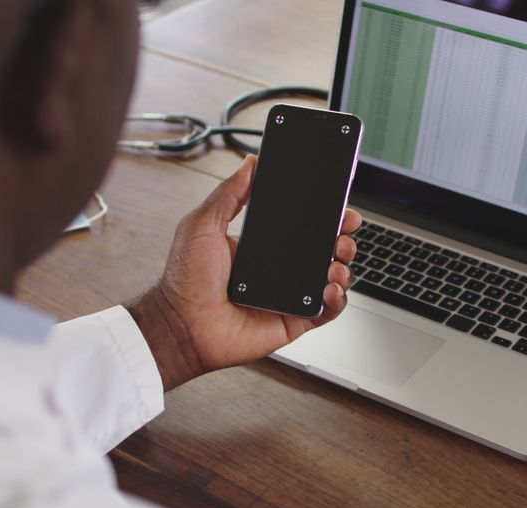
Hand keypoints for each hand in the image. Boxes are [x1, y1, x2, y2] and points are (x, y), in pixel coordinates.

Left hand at [127, 155, 360, 389]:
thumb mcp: (202, 224)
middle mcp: (282, 269)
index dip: (325, 215)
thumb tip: (249, 163)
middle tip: (344, 230)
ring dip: (343, 266)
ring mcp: (290, 296)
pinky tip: (329, 288)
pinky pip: (327, 311)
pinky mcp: (295, 320)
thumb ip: (229, 192)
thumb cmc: (185, 280)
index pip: (304, 226)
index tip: (338, 204)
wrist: (181, 324)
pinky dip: (337, 299)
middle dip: (342, 237)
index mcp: (264, 245)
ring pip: (332, 278)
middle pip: (326, 250)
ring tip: (335, 261)